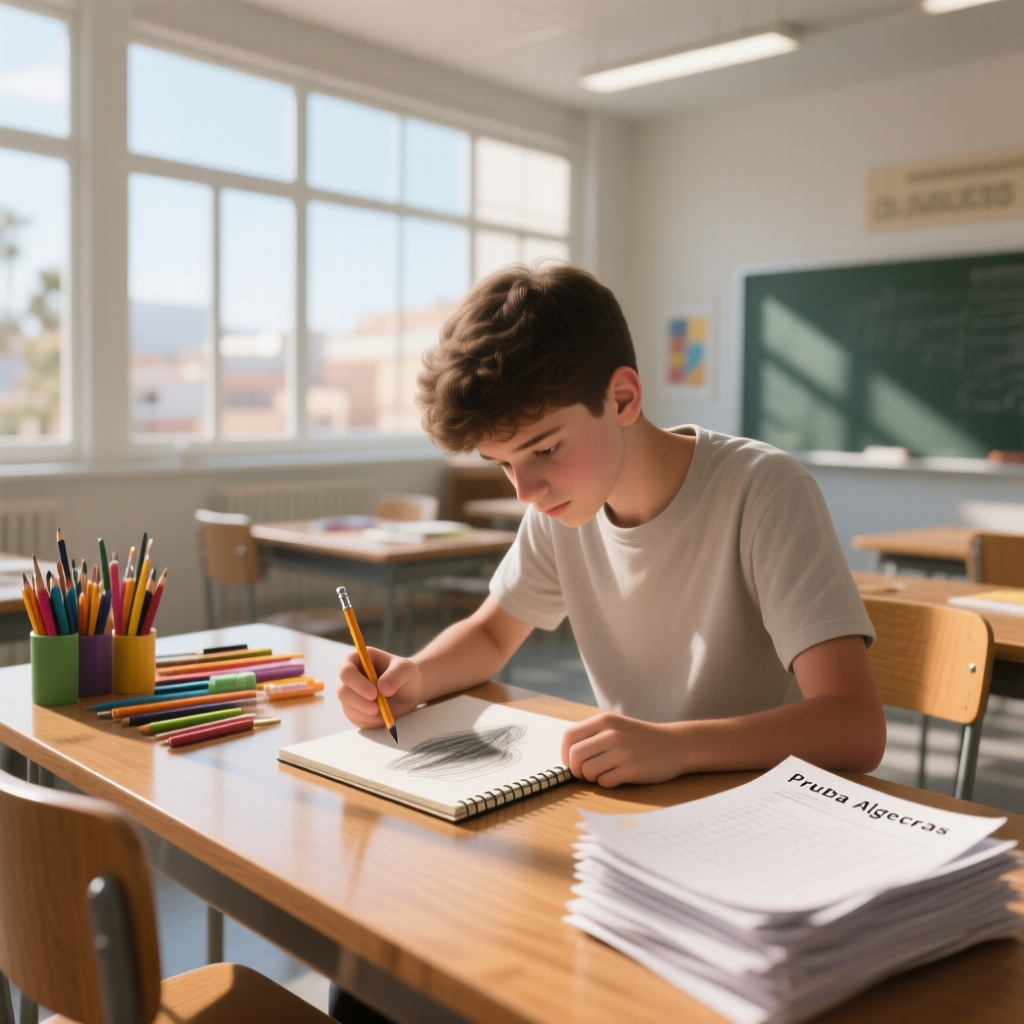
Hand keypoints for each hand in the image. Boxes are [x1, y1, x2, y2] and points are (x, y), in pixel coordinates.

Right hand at [336, 647, 423, 728]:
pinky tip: (382, 716)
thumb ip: (395, 675)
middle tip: (378, 708)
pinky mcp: (354, 711)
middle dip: (360, 702)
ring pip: (348, 707)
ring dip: (366, 713)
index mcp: (357, 660)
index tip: (373, 693)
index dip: (357, 683)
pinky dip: (369, 721)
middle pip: (342, 691)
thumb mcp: (406, 670)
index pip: (346, 670)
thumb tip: (382, 687)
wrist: (408, 692)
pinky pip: (355, 719)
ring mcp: (350, 695)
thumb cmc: (404, 675)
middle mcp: (349, 677)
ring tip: (385, 711)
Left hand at [561, 712, 682, 786]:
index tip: (573, 761)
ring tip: (606, 772)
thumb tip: (567, 756)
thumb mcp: (615, 726)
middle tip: (588, 772)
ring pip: (587, 771)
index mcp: (604, 720)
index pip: (569, 736)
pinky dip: (607, 783)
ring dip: (592, 777)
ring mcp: (621, 751)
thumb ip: (592, 735)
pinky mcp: (631, 769)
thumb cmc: (641, 738)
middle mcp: (610, 734)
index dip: (566, 753)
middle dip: (577, 769)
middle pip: (574, 757)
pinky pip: (604, 782)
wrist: (675, 744)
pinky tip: (618, 776)